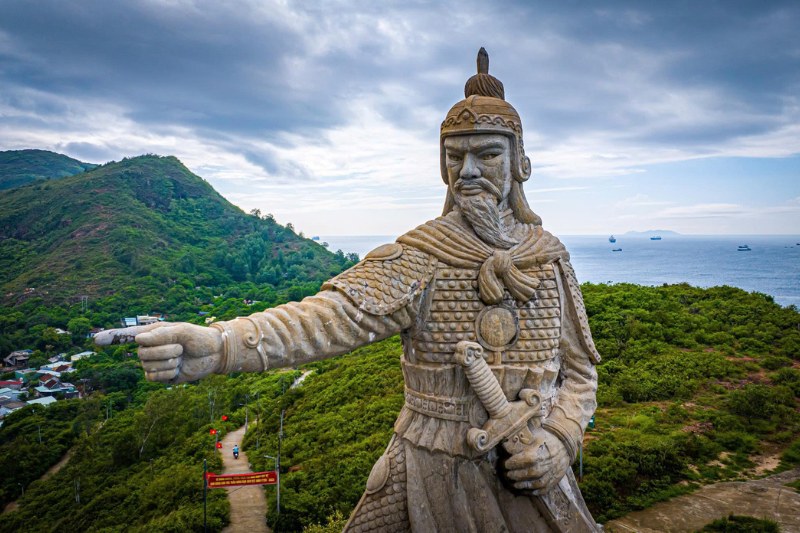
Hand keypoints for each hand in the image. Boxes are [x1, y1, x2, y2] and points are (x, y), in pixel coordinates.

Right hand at [95, 322, 222, 382]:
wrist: (214, 354)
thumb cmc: (198, 338)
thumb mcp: (182, 331)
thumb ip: (160, 335)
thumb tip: (137, 340)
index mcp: (153, 333)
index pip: (128, 334)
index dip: (112, 337)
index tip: (95, 340)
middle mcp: (150, 347)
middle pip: (141, 352)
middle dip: (164, 350)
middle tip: (180, 347)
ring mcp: (154, 362)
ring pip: (147, 366)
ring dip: (168, 361)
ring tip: (180, 356)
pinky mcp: (160, 376)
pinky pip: (153, 378)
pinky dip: (167, 373)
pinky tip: (177, 368)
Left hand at [504, 429, 570, 493]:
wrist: (564, 446)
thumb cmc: (545, 439)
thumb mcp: (534, 435)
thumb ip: (521, 440)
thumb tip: (505, 444)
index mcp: (542, 451)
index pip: (527, 459)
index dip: (515, 463)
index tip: (505, 463)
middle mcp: (548, 464)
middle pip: (531, 473)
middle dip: (516, 475)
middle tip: (506, 474)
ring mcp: (552, 474)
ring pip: (537, 484)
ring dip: (523, 485)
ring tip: (513, 483)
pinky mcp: (554, 481)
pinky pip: (543, 490)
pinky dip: (532, 492)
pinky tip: (523, 490)